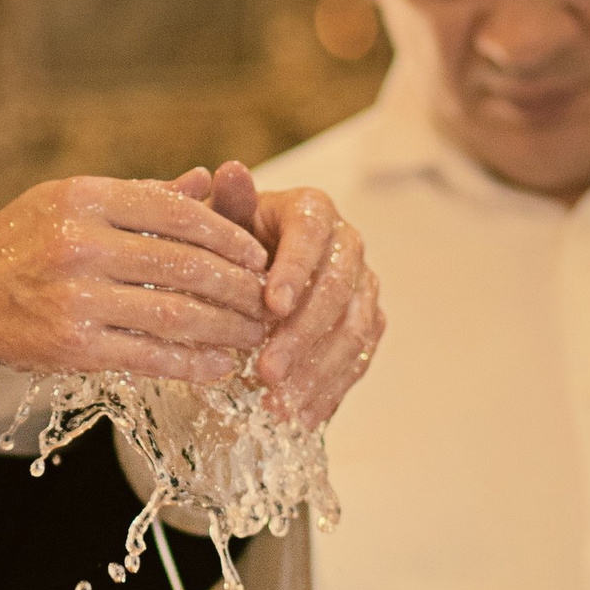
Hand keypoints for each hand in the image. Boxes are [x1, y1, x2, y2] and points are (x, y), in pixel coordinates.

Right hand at [0, 175, 271, 380]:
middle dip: (237, 286)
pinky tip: (218, 367)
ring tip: (254, 335)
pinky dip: (190, 364)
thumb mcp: (72, 202)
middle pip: (184, 265)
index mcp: (85, 198)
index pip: (177, 213)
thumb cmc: (25, 243)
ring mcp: (75, 297)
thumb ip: (142, 195)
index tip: (257, 254)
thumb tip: (208, 181)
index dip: (227, 235)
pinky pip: (147, 356)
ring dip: (224, 328)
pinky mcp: (72, 345)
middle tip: (268, 299)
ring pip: (174, 313)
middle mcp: (80, 244)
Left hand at [171, 162, 384, 427]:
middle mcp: (348, 244)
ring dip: (317, 372)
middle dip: (302, 335)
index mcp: (314, 211)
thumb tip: (229, 170)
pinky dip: (330, 392)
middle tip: (267, 372)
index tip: (270, 306)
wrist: (253, 267)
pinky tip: (301, 419)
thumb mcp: (221, 222)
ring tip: (279, 405)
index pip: (311, 238)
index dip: (295, 272)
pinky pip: (359, 360)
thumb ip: (227, 203)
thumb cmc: (232, 240)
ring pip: (354, 331)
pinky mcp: (368, 323)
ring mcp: (363, 286)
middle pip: (337, 291)